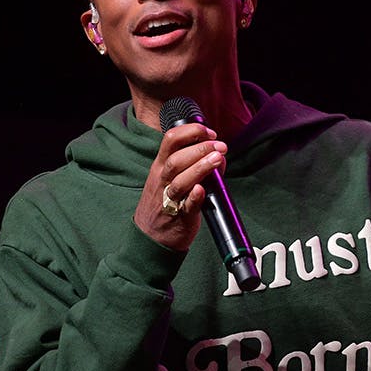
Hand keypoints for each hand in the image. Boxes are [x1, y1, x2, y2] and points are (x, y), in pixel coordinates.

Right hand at [134, 122, 226, 251]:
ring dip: (200, 167)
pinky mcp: (180, 217)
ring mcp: (169, 199)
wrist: (150, 238)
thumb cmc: (164, 203)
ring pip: (180, 180)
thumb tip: (219, 155)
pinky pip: (186, 206)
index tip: (209, 133)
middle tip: (220, 146)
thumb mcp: (171, 179)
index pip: (171, 140)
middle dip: (200, 148)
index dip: (191, 132)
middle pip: (176, 158)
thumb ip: (194, 165)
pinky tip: (202, 189)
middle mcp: (162, 180)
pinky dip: (194, 197)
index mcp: (160, 167)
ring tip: (218, 159)